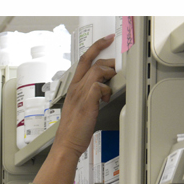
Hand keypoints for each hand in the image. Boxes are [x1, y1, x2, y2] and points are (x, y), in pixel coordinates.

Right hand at [52, 35, 118, 154]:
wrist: (67, 142)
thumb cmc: (74, 128)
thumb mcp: (81, 105)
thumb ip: (90, 93)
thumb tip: (104, 87)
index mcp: (73, 86)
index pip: (84, 59)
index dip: (96, 47)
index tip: (107, 40)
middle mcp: (76, 87)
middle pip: (92, 62)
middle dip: (107, 60)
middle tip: (116, 67)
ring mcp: (80, 94)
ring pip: (97, 71)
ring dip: (108, 76)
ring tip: (110, 86)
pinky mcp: (87, 103)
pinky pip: (98, 86)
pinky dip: (106, 90)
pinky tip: (106, 98)